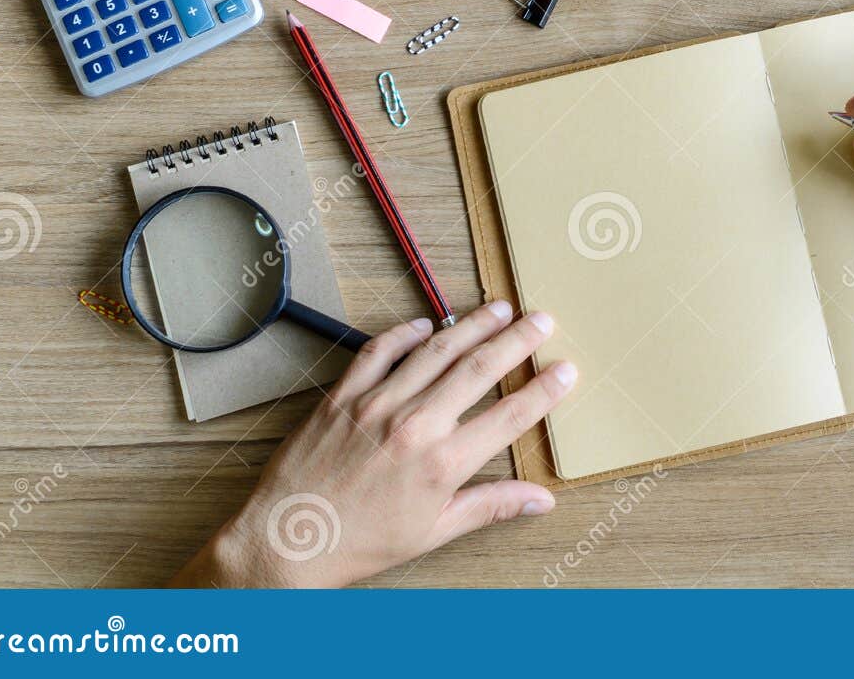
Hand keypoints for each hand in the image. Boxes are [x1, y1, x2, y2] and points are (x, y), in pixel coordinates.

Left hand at [170, 301, 575, 587]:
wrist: (287, 541)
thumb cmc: (360, 543)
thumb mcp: (433, 532)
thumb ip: (489, 506)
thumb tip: (541, 500)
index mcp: (443, 464)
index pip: (510, 414)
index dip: (545, 389)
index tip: (566, 369)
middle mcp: (415, 426)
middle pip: (479, 369)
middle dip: (517, 340)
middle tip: (541, 319)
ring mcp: (377, 405)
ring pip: (435, 351)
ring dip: (472, 325)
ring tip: (498, 308)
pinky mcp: (343, 396)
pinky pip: (378, 352)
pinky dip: (405, 333)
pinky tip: (426, 323)